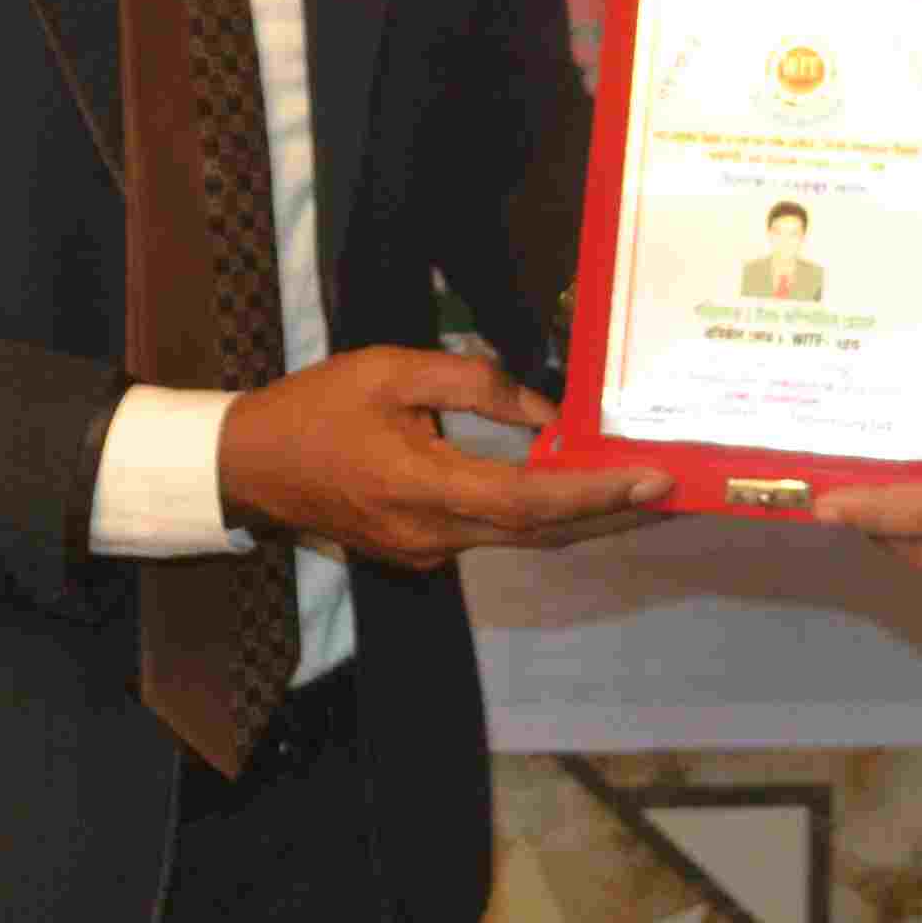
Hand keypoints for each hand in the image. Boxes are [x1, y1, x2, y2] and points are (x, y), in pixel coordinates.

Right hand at [219, 346, 669, 569]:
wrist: (248, 467)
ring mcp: (426, 551)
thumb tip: (546, 411)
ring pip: (521, 537)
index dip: (596, 493)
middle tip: (673, 489)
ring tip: (639, 489)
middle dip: (612, 511)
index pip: (529, 501)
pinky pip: (494, 533)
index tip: (653, 481)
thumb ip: (474, 384)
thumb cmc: (316, 408)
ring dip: (582, 515)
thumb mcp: (391, 371)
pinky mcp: (420, 549)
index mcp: (423, 487)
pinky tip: (574, 489)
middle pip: (541, 531)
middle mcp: (433, 535)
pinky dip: (541, 513)